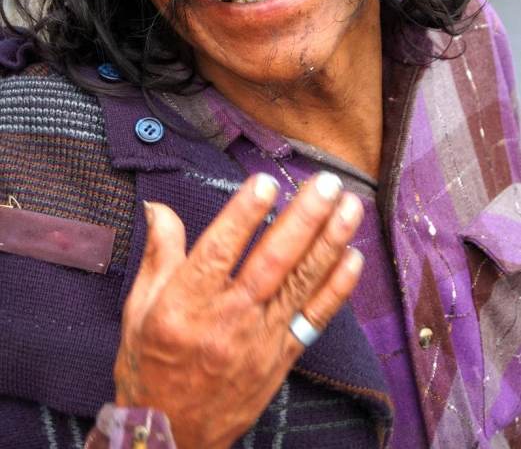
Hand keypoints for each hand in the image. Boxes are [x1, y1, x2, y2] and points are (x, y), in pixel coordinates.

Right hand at [114, 171, 363, 448]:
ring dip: (329, 242)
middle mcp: (226, 321)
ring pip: (299, 284)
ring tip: (350, 207)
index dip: (243, 215)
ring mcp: (259, 341)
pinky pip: (314, 319)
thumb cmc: (151, 366)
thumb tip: (159, 208)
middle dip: (303, 219)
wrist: (172, 435)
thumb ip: (159, 256)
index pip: (219, 251)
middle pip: (271, 262)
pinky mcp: (281, 357)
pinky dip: (337, 288)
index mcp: (184, 306)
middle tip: (325, 184)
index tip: (265, 182)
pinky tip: (354, 257)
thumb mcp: (139, 310)